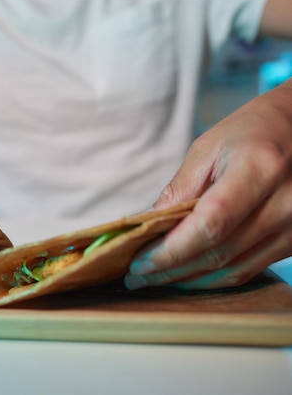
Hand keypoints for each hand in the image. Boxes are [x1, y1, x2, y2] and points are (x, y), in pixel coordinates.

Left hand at [125, 82, 291, 289]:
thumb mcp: (208, 148)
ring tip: (154, 279)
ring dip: (188, 279)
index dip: (172, 250)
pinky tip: (186, 275)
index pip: (210, 224)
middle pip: (218, 252)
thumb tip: (146, 226)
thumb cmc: (251, 132)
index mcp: (259, 170)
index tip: (139, 262)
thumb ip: (179, 189)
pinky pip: (248, 270)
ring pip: (232, 270)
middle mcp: (285, 203)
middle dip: (170, 269)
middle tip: (135, 277)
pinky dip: (213, 277)